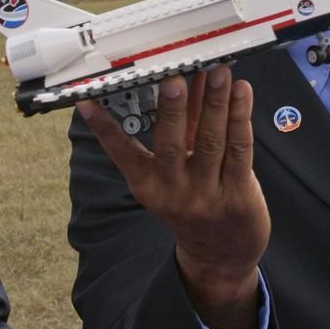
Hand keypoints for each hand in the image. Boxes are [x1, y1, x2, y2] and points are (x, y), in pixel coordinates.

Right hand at [77, 65, 270, 328]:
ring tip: (218, 71)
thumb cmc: (194, 204)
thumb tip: (183, 81)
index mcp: (148, 185)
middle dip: (173, 108)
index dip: (104, 127)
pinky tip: (241, 92)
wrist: (221, 256)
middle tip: (173, 77)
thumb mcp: (174, 174)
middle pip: (170, 144)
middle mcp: (173, 191)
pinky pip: (239, 151)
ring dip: (215, 103)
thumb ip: (179, 128)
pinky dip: (240, 118)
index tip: (88, 101)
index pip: (122, 152)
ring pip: (209, 142)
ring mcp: (206, 196)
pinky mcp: (238, 196)